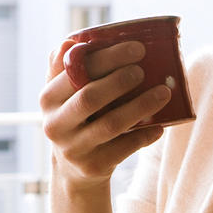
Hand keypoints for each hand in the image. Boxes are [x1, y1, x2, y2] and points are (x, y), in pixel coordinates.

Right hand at [40, 36, 169, 189]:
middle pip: (89, 98)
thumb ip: (65, 69)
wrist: (73, 169)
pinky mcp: (92, 167)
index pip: (74, 72)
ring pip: (110, 124)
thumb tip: (70, 42)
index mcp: (48, 99)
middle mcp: (55, 125)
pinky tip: (160, 126)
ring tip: (164, 93)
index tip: (137, 48)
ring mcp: (73, 149)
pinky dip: (144, 135)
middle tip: (143, 70)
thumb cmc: (76, 118)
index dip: (106, 58)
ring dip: (141, 106)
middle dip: (120, 80)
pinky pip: (124, 149)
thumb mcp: (64, 95)